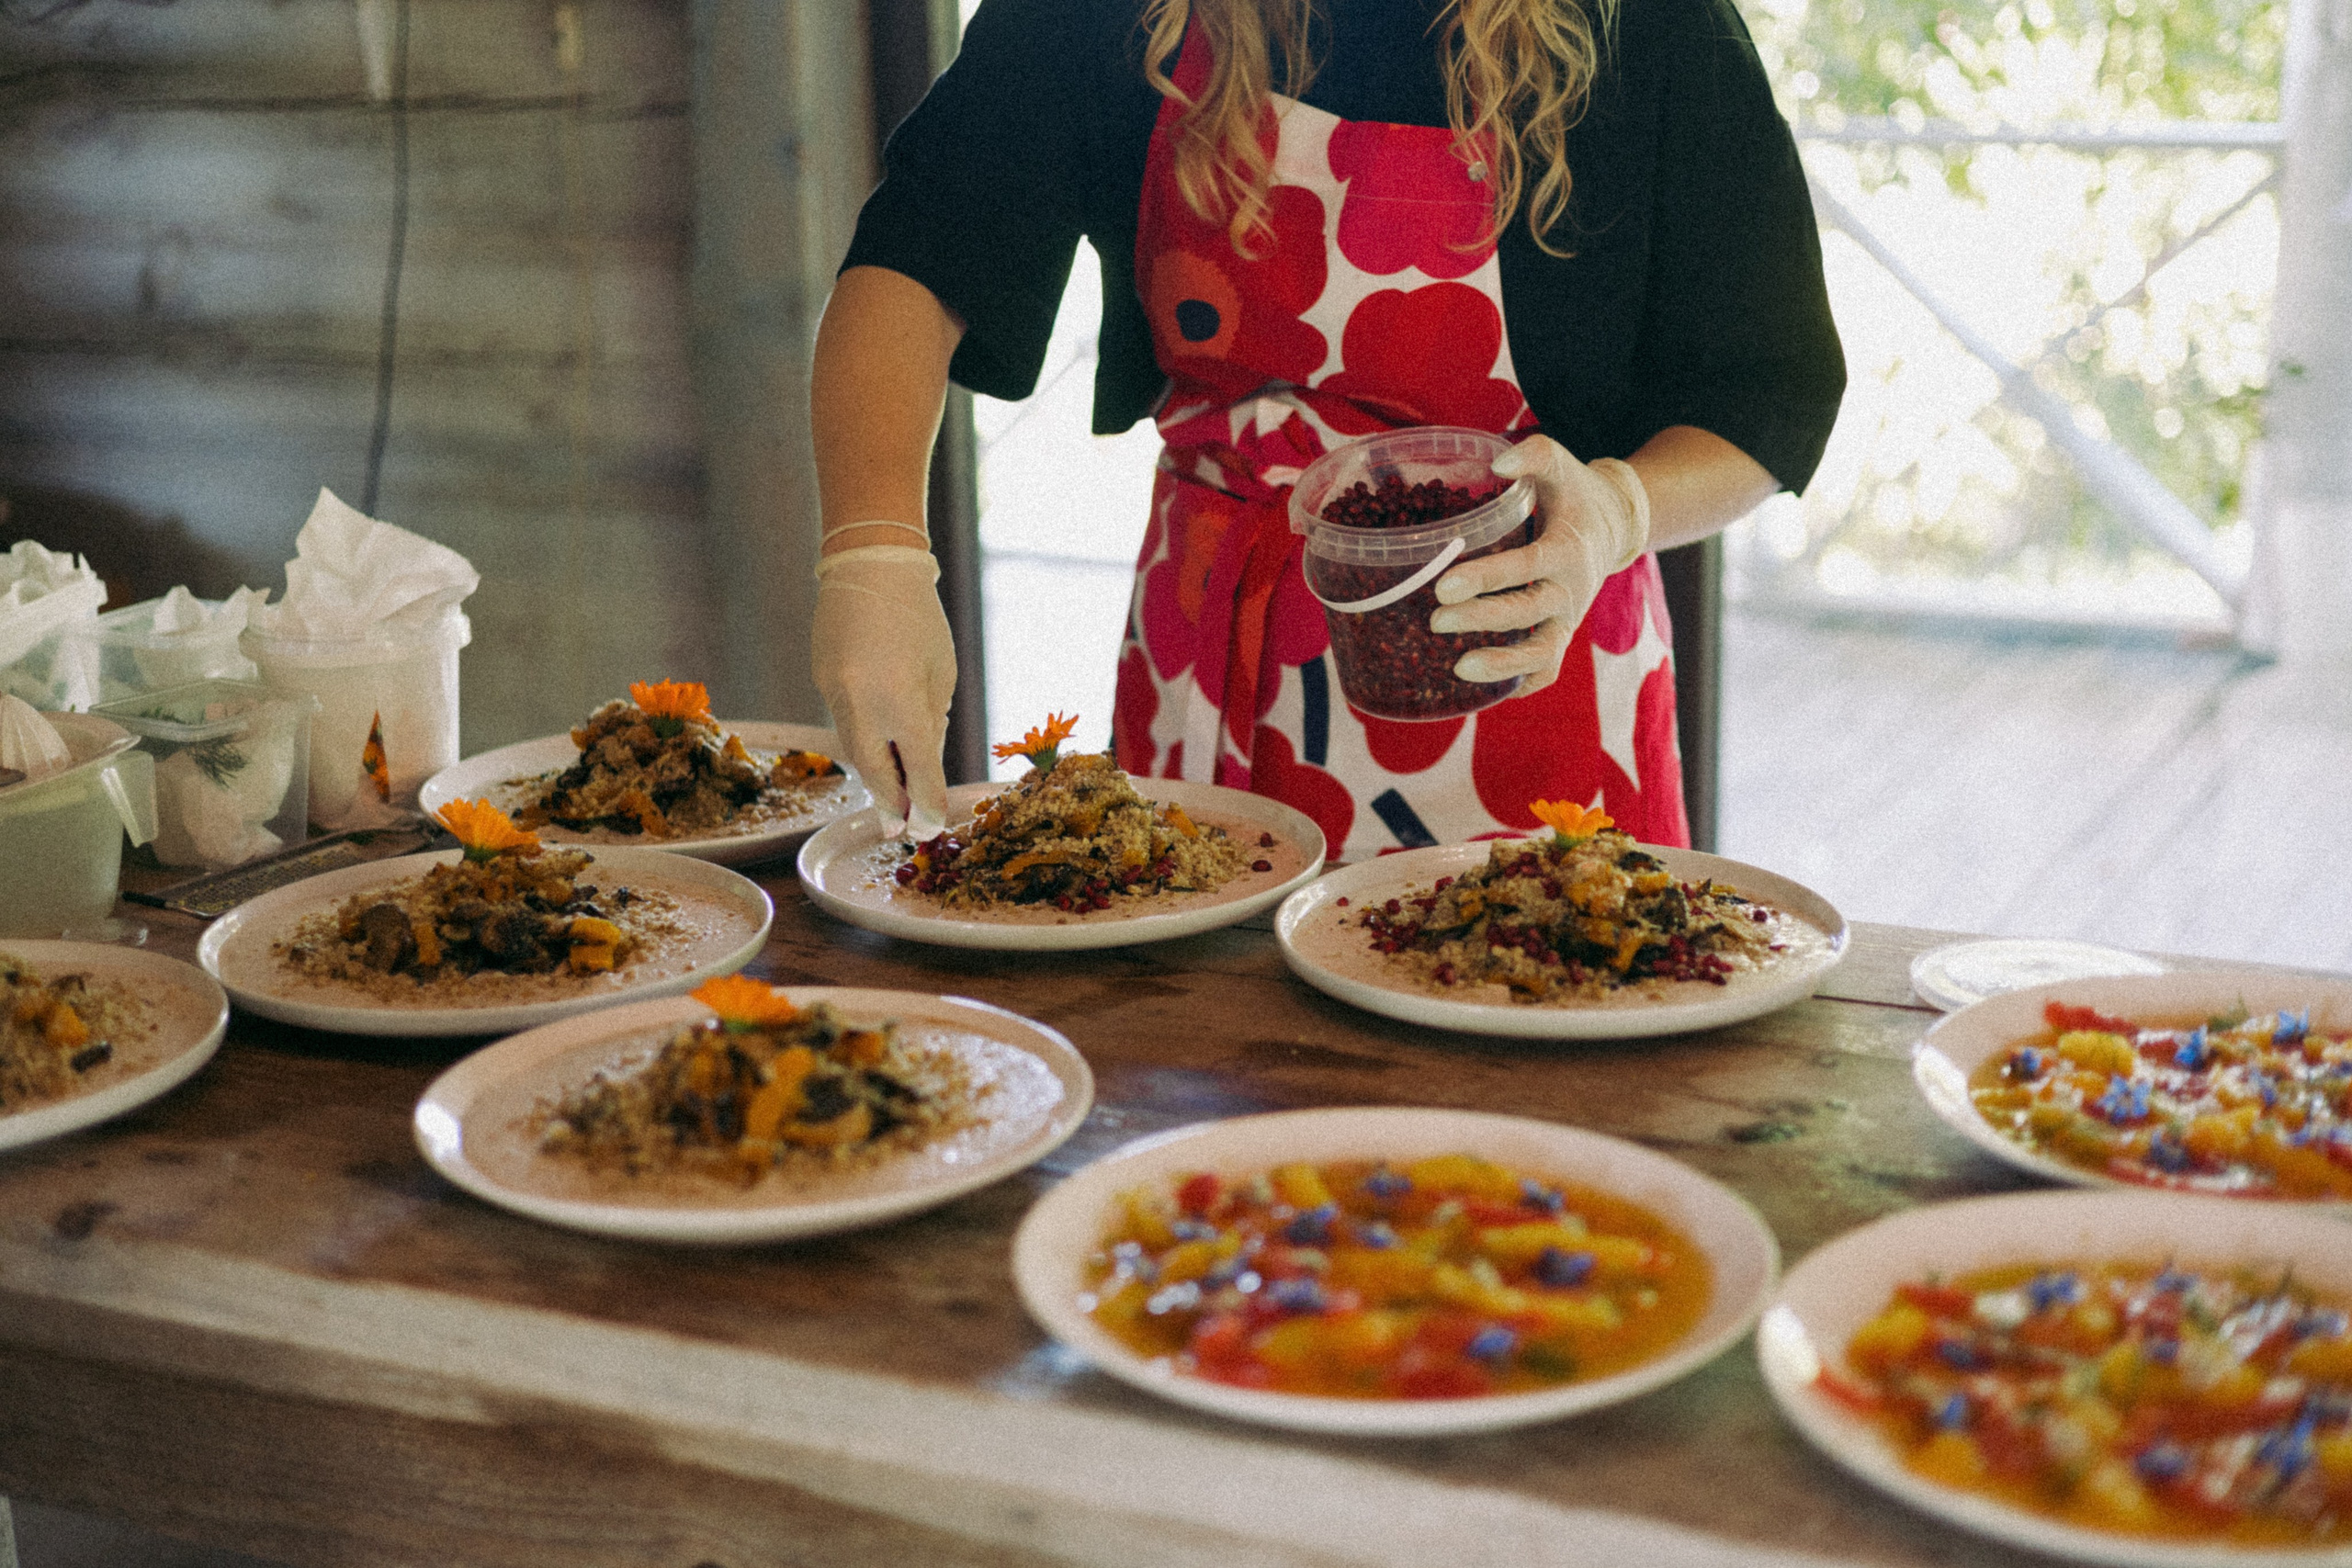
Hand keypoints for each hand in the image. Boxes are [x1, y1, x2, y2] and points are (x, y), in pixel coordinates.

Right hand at [810, 543, 955, 836]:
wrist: (868, 564)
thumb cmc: (918, 616)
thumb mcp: (938, 671)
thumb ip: (929, 721)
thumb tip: (922, 763)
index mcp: (898, 697)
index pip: (915, 766)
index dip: (924, 801)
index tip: (931, 827)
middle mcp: (859, 700)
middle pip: (873, 768)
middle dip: (888, 803)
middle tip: (899, 832)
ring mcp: (832, 690)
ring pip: (854, 747)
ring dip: (874, 775)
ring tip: (891, 801)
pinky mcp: (821, 679)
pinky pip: (844, 721)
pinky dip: (863, 739)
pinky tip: (877, 752)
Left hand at [1428, 435, 1650, 694]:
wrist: (1611, 524)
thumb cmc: (1571, 492)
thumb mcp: (1558, 463)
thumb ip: (1532, 455)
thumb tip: (1497, 463)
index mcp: (1567, 548)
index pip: (1526, 566)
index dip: (1487, 578)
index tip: (1445, 586)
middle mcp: (1571, 588)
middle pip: (1527, 612)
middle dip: (1482, 619)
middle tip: (1436, 620)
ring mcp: (1567, 617)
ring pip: (1542, 652)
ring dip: (1503, 664)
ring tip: (1459, 670)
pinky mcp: (1561, 634)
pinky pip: (1547, 669)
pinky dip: (1523, 683)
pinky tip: (1488, 693)